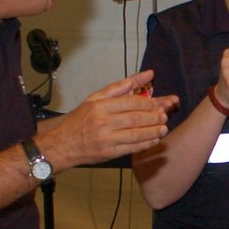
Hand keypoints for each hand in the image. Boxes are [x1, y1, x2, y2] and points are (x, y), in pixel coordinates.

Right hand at [44, 70, 176, 167]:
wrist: (64, 144)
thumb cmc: (81, 119)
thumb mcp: (95, 98)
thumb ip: (120, 87)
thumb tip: (146, 75)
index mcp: (100, 106)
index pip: (129, 103)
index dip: (147, 104)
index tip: (158, 104)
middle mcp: (103, 122)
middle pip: (135, 118)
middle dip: (153, 118)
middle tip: (165, 116)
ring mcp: (106, 139)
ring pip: (135, 134)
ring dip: (153, 131)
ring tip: (164, 128)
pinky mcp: (109, 153)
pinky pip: (132, 148)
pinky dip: (145, 144)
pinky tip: (154, 140)